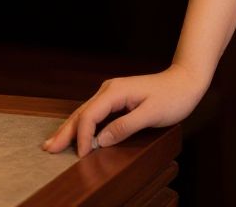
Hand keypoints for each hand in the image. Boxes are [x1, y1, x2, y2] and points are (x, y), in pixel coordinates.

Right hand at [40, 63, 207, 156]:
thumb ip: (126, 126)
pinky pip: (94, 113)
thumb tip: (101, 140)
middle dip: (65, 132)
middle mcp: (110, 89)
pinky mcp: (117, 98)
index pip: (90, 115)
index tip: (83, 156)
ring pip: (85, 112)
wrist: (186, 80)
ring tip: (53, 144)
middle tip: (48, 150)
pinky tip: (74, 133)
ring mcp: (112, 92)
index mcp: (116, 91)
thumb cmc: (173, 96)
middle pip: (82, 113)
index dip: (83, 137)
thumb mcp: (152, 113)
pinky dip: (82, 124)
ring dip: (70, 128)